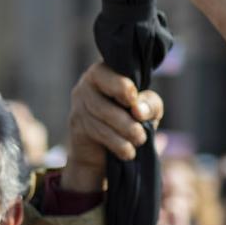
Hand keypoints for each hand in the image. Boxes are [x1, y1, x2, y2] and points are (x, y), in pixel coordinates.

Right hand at [63, 62, 164, 194]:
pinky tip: (127, 151)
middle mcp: (86, 85)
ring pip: (99, 118)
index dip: (120, 86)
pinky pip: (95, 132)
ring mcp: (78, 105)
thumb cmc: (132, 120)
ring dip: (121, 133)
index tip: (133, 99)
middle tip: (141, 134)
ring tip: (138, 141)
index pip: (105, 72)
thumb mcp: (148, 109)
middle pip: (101, 101)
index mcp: (106, 72)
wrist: (107, 151)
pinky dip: (115, 144)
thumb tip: (138, 110)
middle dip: (124, 120)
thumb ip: (149, 104)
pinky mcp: (76, 125)